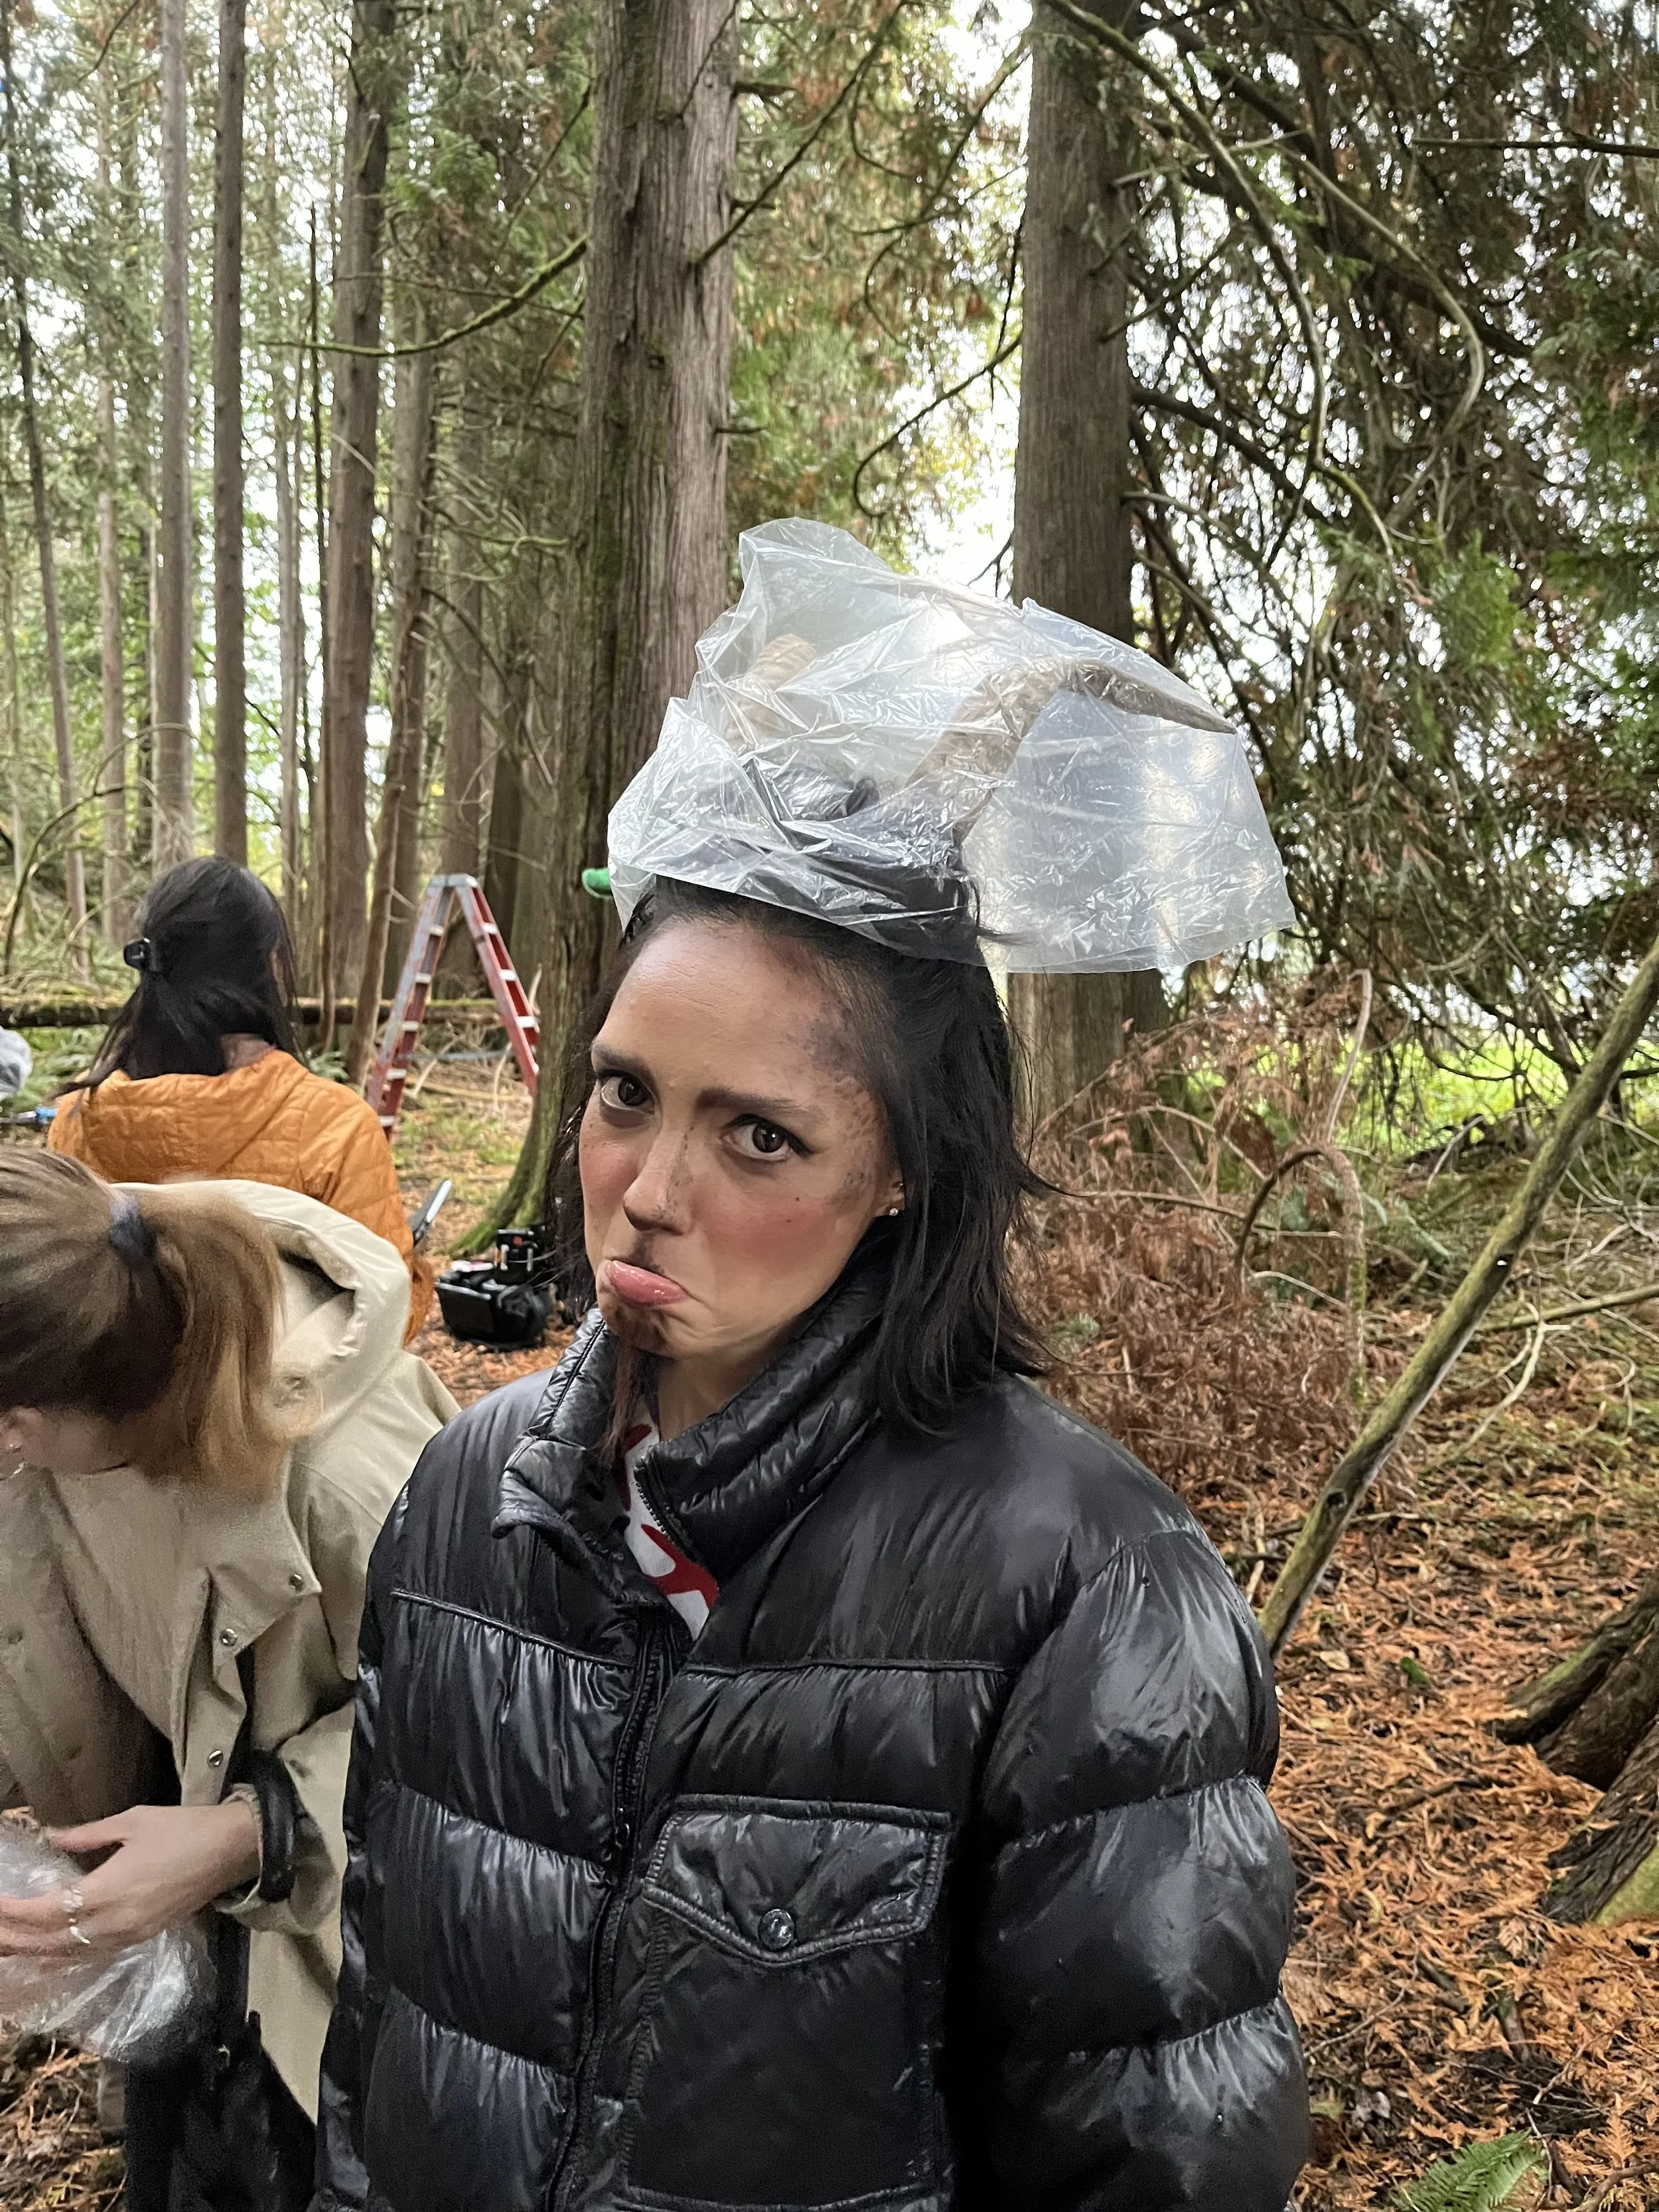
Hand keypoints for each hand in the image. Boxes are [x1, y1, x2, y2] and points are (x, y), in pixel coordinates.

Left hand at [0, 1802, 260, 1958]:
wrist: (232, 1850)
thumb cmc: (183, 1829)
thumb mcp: (133, 1821)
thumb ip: (86, 1835)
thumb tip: (50, 1836)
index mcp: (108, 1890)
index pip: (46, 1912)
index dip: (13, 1913)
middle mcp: (113, 1923)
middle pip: (49, 1941)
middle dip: (13, 1939)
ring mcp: (127, 1935)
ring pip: (67, 1953)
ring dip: (32, 1951)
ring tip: (6, 1945)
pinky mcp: (139, 1938)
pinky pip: (88, 1955)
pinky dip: (60, 1955)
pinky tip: (45, 1953)